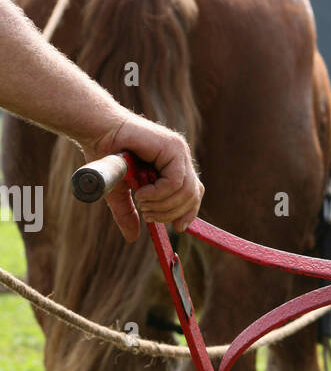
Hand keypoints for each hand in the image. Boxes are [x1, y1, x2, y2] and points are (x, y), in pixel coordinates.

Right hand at [85, 115, 203, 242]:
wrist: (97, 132)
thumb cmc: (106, 156)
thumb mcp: (119, 193)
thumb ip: (128, 213)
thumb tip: (132, 237)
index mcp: (174, 165)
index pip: (194, 193)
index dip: (188, 213)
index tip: (177, 228)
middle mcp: (180, 157)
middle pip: (193, 195)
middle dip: (171, 213)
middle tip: (149, 216)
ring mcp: (178, 151)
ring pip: (186, 191)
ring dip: (162, 205)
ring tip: (141, 203)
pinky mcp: (172, 147)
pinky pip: (175, 182)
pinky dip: (159, 194)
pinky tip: (141, 193)